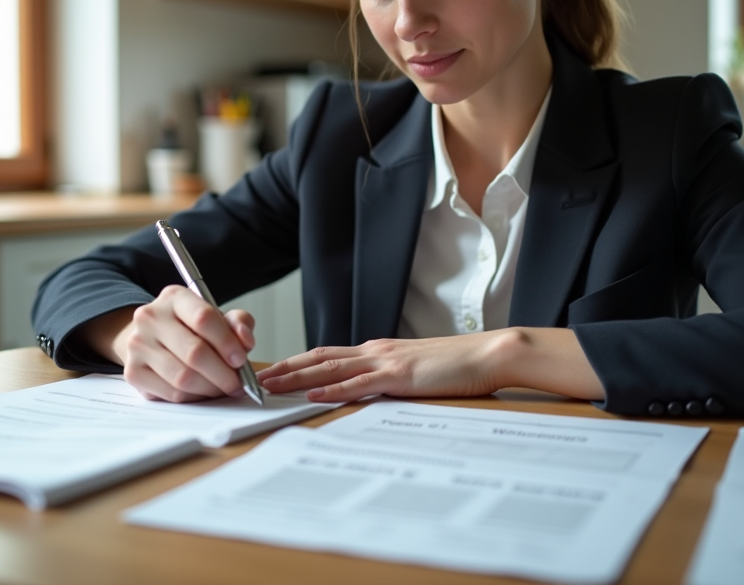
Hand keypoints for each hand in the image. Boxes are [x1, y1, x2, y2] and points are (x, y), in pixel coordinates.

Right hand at [106, 285, 255, 401]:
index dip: (227, 343)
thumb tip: (245, 339)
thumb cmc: (189, 328)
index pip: (203, 318)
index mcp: (174, 297)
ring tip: (223, 389)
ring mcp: (138, 345)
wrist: (149, 339)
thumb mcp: (216, 317)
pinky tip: (203, 392)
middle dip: (223, 374)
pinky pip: (171, 393)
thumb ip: (238, 323)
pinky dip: (194, 397)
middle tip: (238, 384)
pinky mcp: (133, 372)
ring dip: (210, 389)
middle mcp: (151, 317)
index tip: (241, 360)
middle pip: (194, 352)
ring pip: (183, 377)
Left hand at [257, 333, 511, 401]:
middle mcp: (376, 350)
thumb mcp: (417, 371)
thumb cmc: (459, 366)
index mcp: (380, 350)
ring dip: (296, 376)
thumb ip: (392, 378)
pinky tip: (312, 394)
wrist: (489, 354)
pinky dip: (332, 388)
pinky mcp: (399, 376)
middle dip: (285, 368)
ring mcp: (386, 361)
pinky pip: (358, 383)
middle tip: (254, 378)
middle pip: (319, 357)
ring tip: (269, 385)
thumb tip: (371, 391)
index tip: (273, 371)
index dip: (299, 362)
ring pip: (330, 367)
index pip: (329, 354)